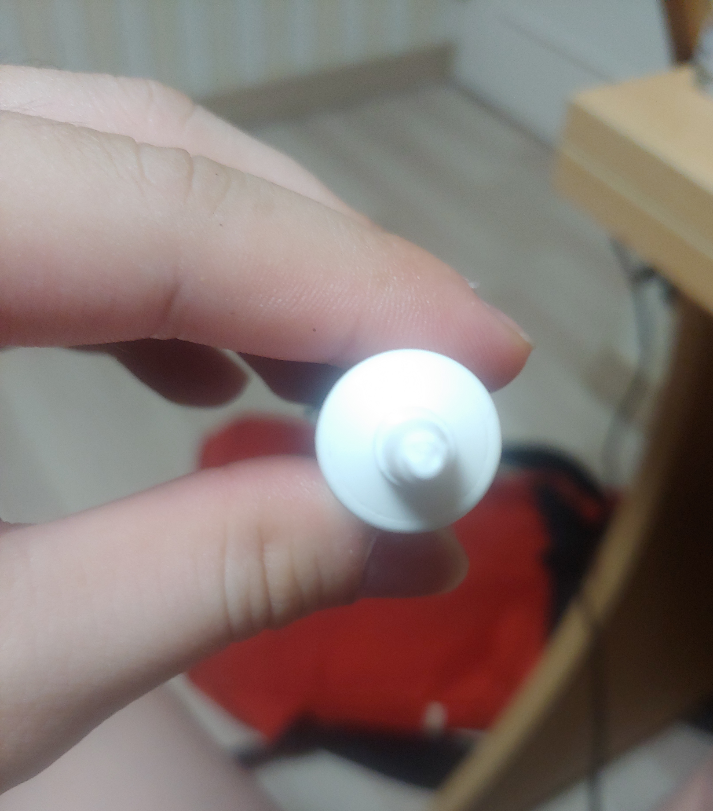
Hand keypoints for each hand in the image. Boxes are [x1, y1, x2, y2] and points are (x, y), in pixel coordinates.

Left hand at [0, 66, 529, 790]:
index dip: (344, 280)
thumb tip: (412, 536)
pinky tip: (200, 370)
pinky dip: (147, 282)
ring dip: (241, 268)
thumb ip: (213, 581)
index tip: (488, 354)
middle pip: (118, 147)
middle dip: (308, 264)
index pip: (143, 212)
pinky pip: (32, 211)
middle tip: (427, 376)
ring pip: (84, 162)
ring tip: (334, 388)